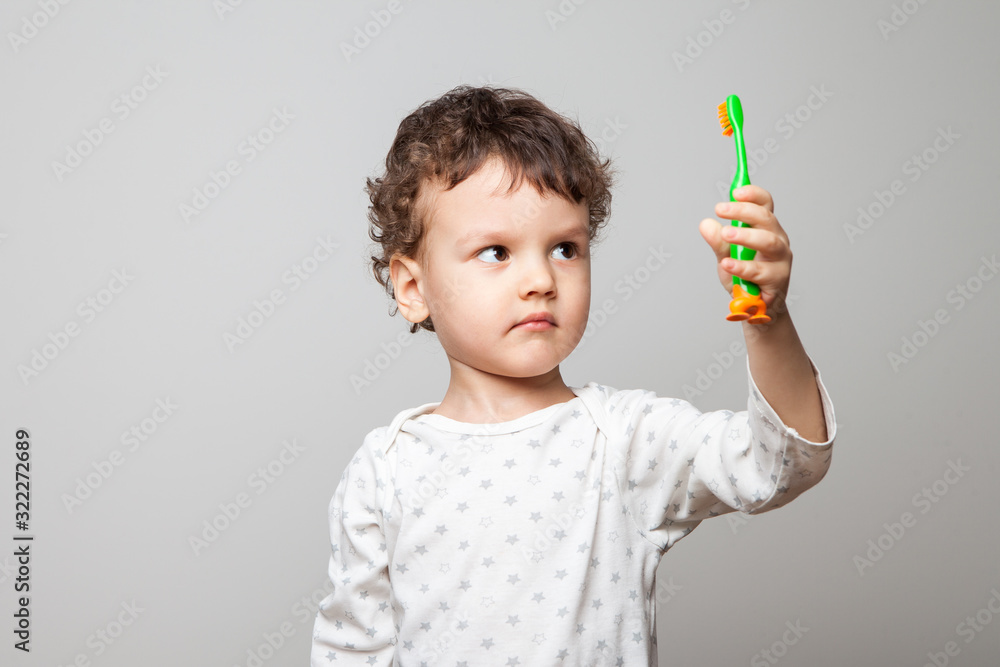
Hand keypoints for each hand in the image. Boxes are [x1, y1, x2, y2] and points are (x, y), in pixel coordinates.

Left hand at [698, 184, 791, 313]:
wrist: (755, 308)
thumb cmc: (744, 276)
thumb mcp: (726, 255)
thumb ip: (717, 241)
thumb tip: (706, 224)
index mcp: (766, 229)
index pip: (765, 204)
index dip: (753, 194)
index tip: (735, 192)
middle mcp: (777, 240)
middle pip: (766, 218)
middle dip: (743, 211)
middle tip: (720, 209)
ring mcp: (780, 260)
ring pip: (768, 242)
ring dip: (746, 235)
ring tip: (726, 234)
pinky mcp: (778, 280)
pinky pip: (760, 271)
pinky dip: (742, 266)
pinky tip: (727, 264)